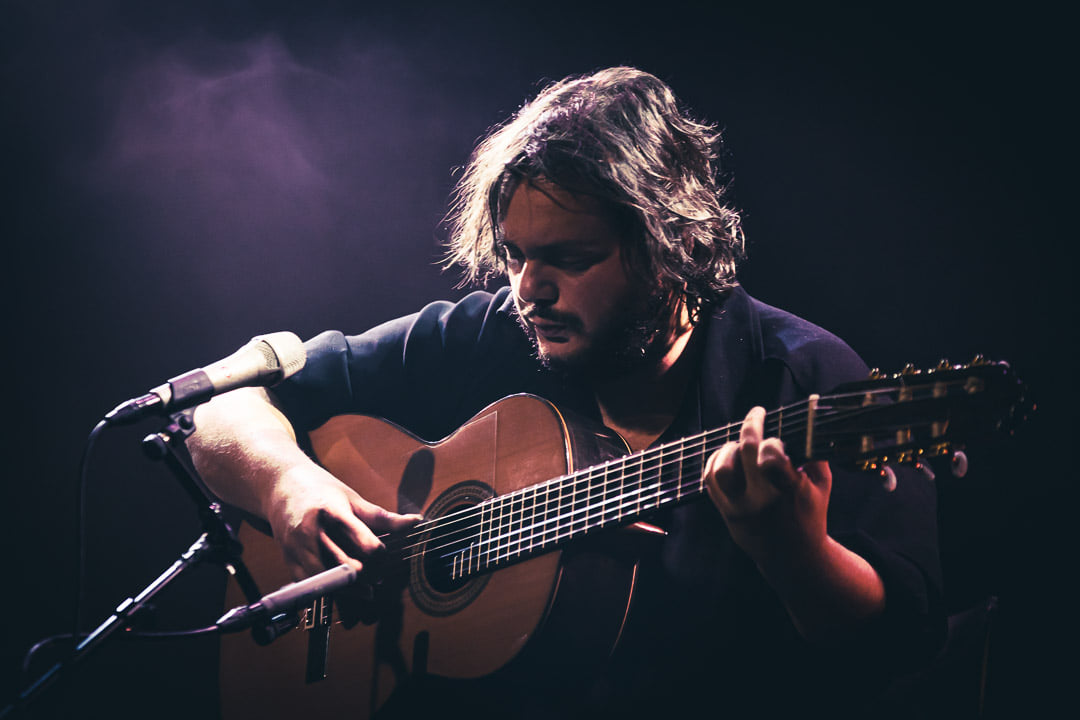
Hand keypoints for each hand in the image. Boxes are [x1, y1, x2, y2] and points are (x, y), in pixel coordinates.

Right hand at [267, 463, 421, 580]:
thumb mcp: (353, 499)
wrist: (282, 486)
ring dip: (352, 590)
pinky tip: (344, 588)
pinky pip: (313, 587)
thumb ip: (383, 517)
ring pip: (330, 582)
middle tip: (380, 575)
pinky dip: (331, 592)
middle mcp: (312, 532)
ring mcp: (298, 549)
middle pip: (349, 567)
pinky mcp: (289, 561)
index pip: (365, 544)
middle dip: (369, 575)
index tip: (384, 555)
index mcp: (332, 512)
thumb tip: (416, 522)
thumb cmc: (322, 490)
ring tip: (367, 588)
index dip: (380, 555)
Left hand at [703, 406, 830, 565]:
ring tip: (740, 443)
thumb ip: (813, 454)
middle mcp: (761, 500)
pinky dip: (715, 461)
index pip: (771, 460)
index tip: (773, 422)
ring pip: (720, 469)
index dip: (769, 438)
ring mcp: (740, 508)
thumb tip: (808, 420)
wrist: (794, 557)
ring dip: (728, 448)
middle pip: (744, 454)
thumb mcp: (821, 485)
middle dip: (750, 426)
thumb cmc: (810, 514)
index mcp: (789, 492)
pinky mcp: (727, 514)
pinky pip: (710, 481)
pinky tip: (727, 454)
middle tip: (756, 414)